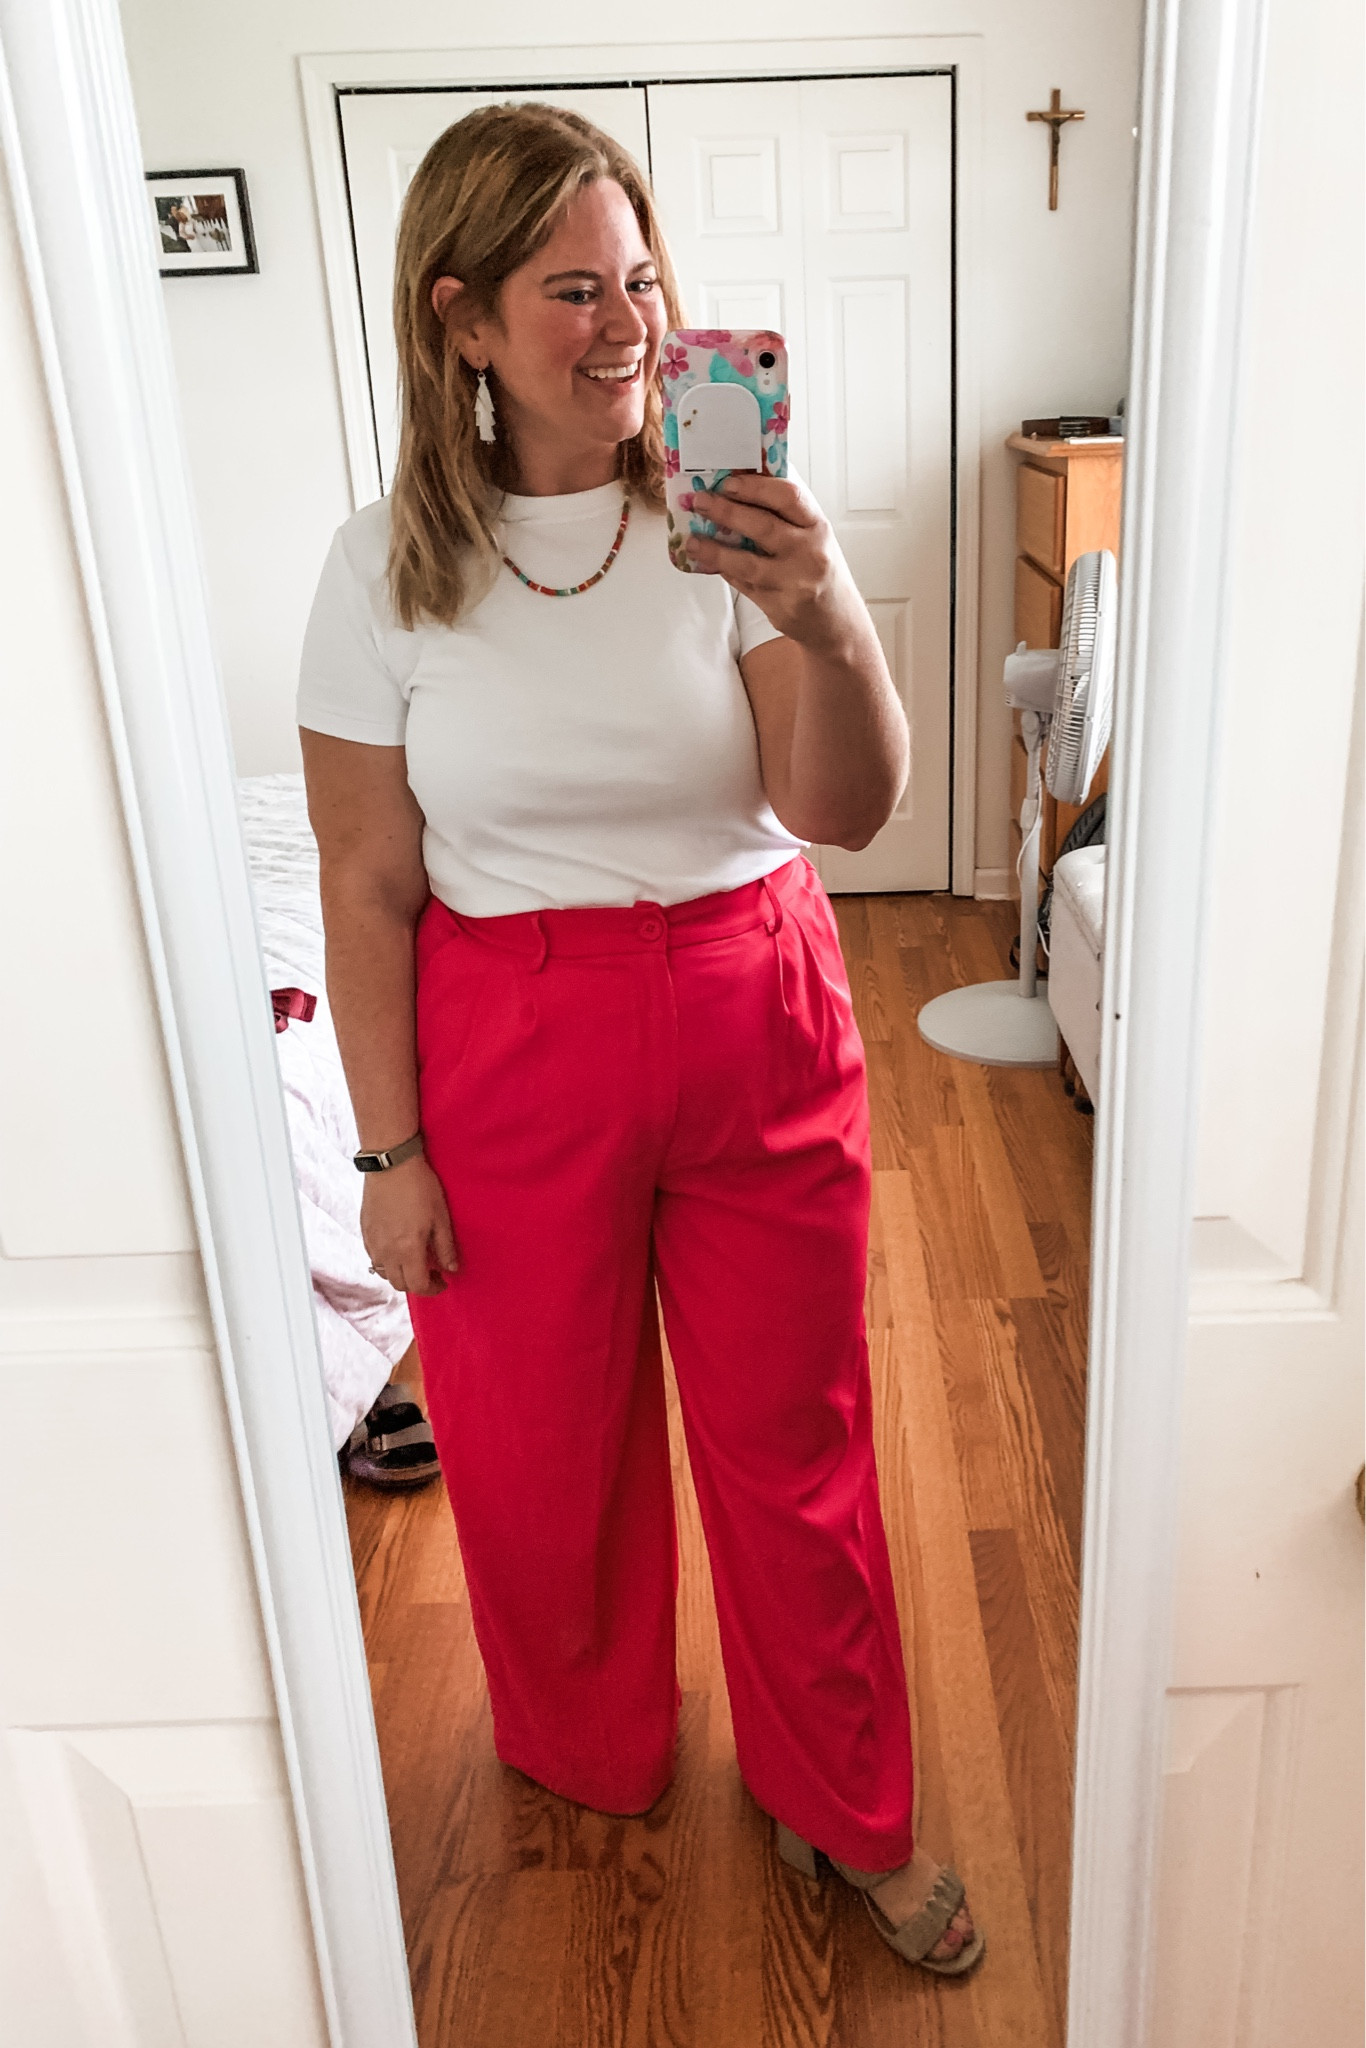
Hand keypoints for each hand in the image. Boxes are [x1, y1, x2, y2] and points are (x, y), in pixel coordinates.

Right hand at [361, 1156, 459, 1296]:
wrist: (391, 1164)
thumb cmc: (419, 1187)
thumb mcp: (441, 1217)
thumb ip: (445, 1247)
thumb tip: (451, 1268)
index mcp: (408, 1250)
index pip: (417, 1286)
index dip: (432, 1289)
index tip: (442, 1282)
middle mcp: (386, 1251)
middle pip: (399, 1284)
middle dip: (417, 1283)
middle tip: (431, 1272)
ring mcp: (372, 1242)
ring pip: (384, 1273)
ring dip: (400, 1273)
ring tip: (414, 1259)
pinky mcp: (365, 1231)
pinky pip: (373, 1257)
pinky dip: (386, 1261)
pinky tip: (398, 1247)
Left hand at [684, 474, 863, 653]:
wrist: (837, 623)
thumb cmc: (820, 570)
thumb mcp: (813, 537)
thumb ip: (785, 515)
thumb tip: (740, 488)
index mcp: (818, 527)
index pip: (788, 497)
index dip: (755, 486)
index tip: (728, 482)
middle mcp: (810, 553)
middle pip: (763, 526)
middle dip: (726, 511)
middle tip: (700, 501)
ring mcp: (794, 583)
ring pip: (747, 562)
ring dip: (714, 550)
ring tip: (692, 540)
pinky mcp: (779, 608)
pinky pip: (744, 585)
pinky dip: (725, 571)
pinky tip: (708, 562)